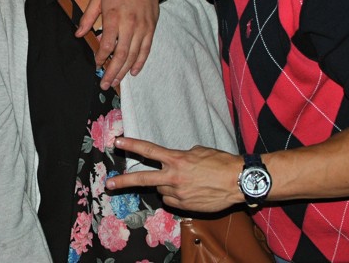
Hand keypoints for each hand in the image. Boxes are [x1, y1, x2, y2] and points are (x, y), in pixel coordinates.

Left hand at [76, 0, 159, 87]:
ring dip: (124, 71)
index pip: (108, 43)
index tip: (96, 64)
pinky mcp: (151, 30)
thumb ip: (87, 17)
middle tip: (105, 84)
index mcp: (114, 16)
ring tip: (116, 81)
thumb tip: (78, 34)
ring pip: (134, 55)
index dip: (101, 57)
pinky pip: (146, 50)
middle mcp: (130, 24)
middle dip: (112, 71)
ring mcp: (142, 28)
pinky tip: (133, 72)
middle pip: (121, 54)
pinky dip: (140, 63)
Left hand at [105, 137, 241, 211]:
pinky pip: (171, 201)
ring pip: (161, 190)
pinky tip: (187, 191)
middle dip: (123, 182)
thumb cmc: (221, 162)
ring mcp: (178, 194)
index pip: (149, 151)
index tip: (117, 142)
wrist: (238, 181)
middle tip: (109, 185)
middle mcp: (174, 177)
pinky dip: (174, 196)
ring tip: (183, 181)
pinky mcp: (185, 207)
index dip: (132, 145)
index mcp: (177, 159)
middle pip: (143, 179)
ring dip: (165, 185)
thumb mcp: (198, 151)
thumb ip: (181, 156)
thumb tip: (174, 162)